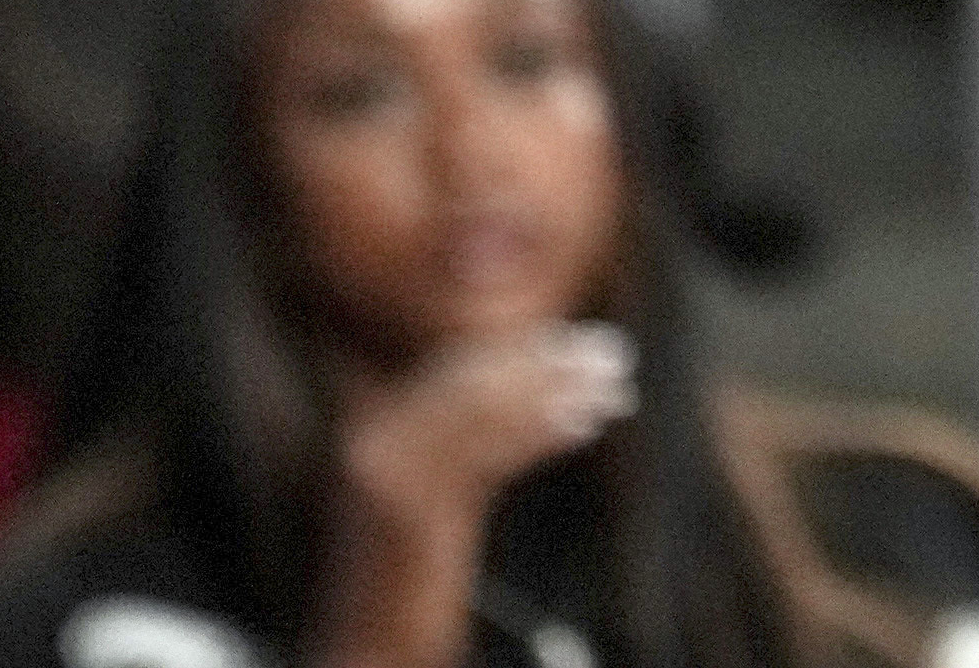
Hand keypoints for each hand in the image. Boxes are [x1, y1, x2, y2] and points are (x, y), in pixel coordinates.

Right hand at [317, 321, 633, 663]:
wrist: (366, 653)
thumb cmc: (405, 587)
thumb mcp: (430, 505)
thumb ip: (460, 451)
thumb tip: (526, 393)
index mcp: (370, 433)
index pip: (455, 369)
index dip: (521, 352)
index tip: (574, 341)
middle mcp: (370, 442)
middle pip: (473, 382)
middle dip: (547, 363)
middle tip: (610, 352)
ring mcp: (384, 474)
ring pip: (485, 411)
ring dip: (556, 391)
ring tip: (613, 386)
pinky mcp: (408, 510)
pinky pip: (487, 455)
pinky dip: (540, 431)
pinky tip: (585, 423)